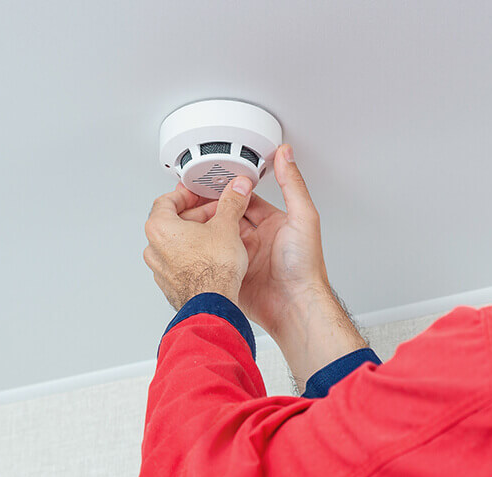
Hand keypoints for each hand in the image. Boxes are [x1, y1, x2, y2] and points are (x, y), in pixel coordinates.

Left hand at [143, 177, 253, 310]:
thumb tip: (236, 189)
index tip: (200, 195)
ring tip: (217, 235)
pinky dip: (194, 256)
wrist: (213, 304)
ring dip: (195, 236)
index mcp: (159, 227)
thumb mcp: (227, 226)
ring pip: (176, 244)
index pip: (167, 200)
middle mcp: (154, 248)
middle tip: (216, 213)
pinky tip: (212, 257)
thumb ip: (231, 203)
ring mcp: (161, 269)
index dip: (188, 194)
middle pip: (172, 222)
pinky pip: (180, 263)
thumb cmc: (212, 271)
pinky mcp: (171, 284)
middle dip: (197, 215)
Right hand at [176, 144, 330, 335]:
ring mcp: (243, 257)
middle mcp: (257, 239)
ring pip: (216, 235)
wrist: (294, 306)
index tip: (215, 178)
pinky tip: (192, 244)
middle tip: (193, 197)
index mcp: (274, 223)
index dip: (230, 188)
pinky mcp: (232, 274)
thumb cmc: (304, 267)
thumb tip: (287, 155)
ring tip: (187, 217)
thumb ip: (293, 185)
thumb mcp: (303, 218)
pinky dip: (202, 250)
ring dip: (203, 227)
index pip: (246, 198)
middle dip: (211, 206)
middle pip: (227, 215)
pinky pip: (213, 258)